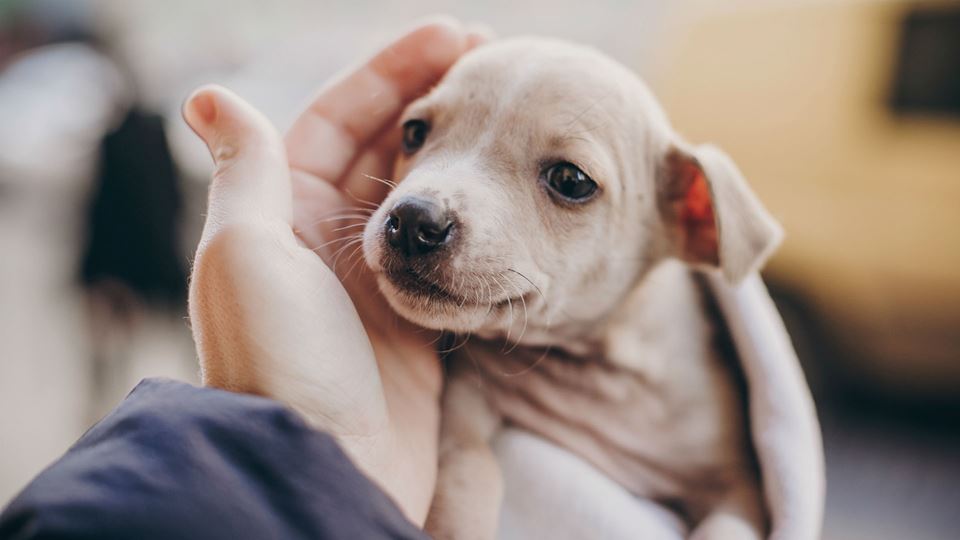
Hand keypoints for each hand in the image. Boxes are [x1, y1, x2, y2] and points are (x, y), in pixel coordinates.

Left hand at [182, 19, 485, 524]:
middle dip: (435, 101)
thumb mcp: (247, 251)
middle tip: (494, 61)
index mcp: (282, 213)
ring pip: (425, 195)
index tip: (453, 34)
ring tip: (508, 109)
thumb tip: (207, 95)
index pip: (339, 120)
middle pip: (388, 149)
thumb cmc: (280, 359)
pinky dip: (473, 214)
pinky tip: (505, 185)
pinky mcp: (418, 317)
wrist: (327, 464)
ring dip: (459, 150)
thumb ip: (246, 170)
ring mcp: (377, 279)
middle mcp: (326, 241)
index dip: (392, 73)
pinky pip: (449, 248)